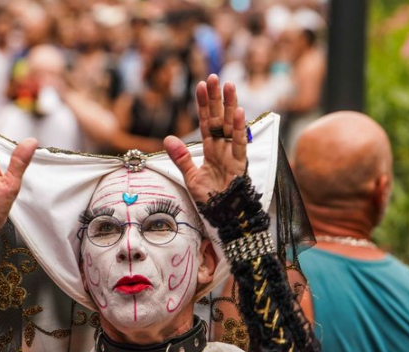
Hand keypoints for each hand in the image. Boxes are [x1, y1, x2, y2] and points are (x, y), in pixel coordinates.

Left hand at [163, 74, 246, 203]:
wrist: (224, 217)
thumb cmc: (211, 199)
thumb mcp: (190, 177)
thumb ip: (181, 158)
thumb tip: (168, 138)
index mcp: (210, 149)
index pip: (206, 122)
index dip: (203, 104)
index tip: (201, 85)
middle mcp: (222, 148)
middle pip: (218, 118)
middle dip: (216, 98)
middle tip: (214, 77)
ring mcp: (232, 154)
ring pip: (230, 125)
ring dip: (229, 105)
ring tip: (229, 85)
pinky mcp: (240, 164)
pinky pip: (239, 144)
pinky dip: (238, 129)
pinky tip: (238, 112)